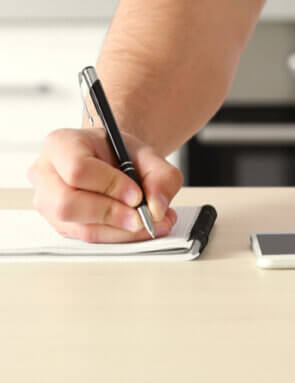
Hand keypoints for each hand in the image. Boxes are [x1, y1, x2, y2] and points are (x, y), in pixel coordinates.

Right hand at [28, 128, 182, 242]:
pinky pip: (89, 238)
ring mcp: (48, 203)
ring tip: (152, 222)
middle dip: (111, 214)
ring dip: (121, 231)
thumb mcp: (148, 154)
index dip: (110, 186)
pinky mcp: (61, 225)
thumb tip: (157, 208)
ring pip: (79, 228)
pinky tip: (140, 228)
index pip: (77, 169)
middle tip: (144, 217)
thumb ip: (161, 177)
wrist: (114, 160)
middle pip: (67, 204)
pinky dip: (119, 236)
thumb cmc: (122, 153)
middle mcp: (46, 174)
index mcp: (61, 144)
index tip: (137, 195)